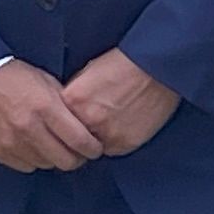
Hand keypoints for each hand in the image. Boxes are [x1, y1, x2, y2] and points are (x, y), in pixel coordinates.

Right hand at [0, 62, 103, 172]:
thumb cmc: (14, 76)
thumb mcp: (46, 81)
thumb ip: (66, 105)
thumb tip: (85, 125)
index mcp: (46, 108)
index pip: (80, 141)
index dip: (93, 149)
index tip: (95, 148)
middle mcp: (30, 128)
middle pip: (66, 160)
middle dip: (77, 158)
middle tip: (78, 152)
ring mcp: (13, 142)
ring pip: (47, 165)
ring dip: (54, 159)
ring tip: (54, 147)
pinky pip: (26, 166)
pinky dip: (34, 160)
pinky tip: (34, 147)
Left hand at [60, 50, 179, 157]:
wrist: (157, 67)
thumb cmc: (125, 64)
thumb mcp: (89, 71)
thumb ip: (75, 94)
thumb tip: (67, 110)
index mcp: (73, 100)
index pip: (56, 122)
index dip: (63, 121)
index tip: (69, 120)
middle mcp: (87, 120)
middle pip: (72, 139)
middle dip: (79, 134)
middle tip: (92, 122)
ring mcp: (107, 134)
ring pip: (92, 148)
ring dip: (98, 139)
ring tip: (111, 120)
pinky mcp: (125, 143)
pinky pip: (113, 150)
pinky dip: (116, 140)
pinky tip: (125, 123)